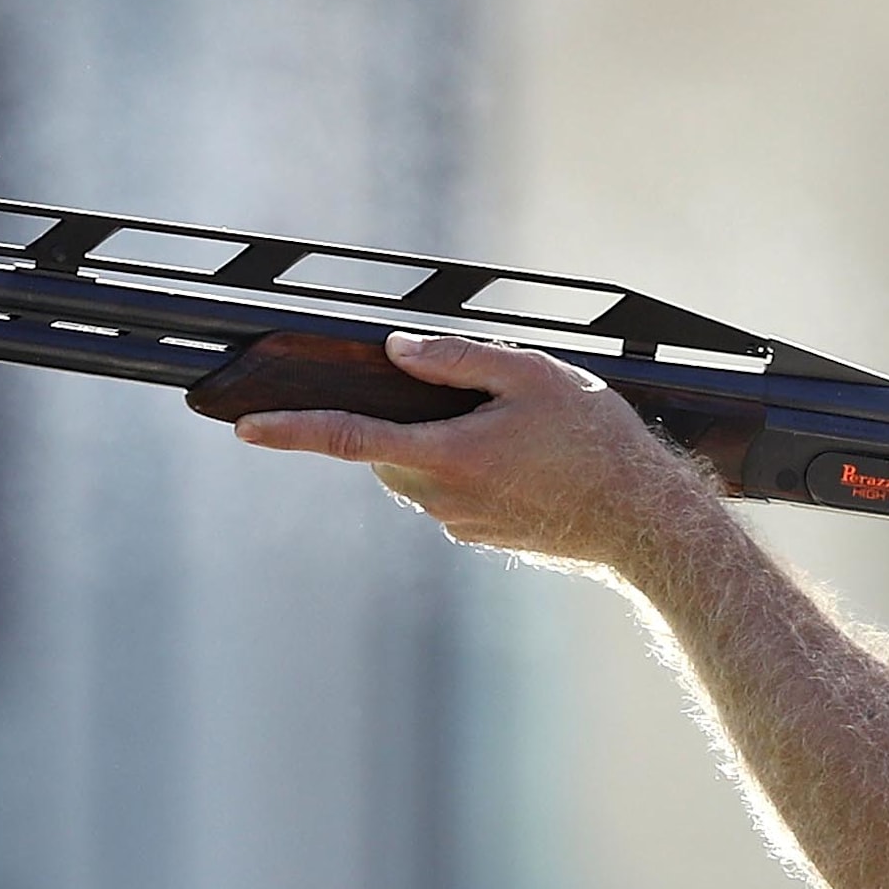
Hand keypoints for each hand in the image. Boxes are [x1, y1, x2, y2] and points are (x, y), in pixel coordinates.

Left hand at [228, 331, 712, 566]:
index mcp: (444, 456)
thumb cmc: (595, 442)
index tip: (244, 429)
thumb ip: (457, 359)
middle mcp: (441, 499)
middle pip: (388, 450)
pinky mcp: (482, 537)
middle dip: (406, 419)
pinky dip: (473, 469)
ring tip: (522, 430)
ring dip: (446, 443)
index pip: (347, 439)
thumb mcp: (531, 375)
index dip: (291, 431)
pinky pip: (454, 493)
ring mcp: (460, 525)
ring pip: (422, 471)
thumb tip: (397, 351)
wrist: (643, 523)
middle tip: (475, 396)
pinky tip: (530, 460)